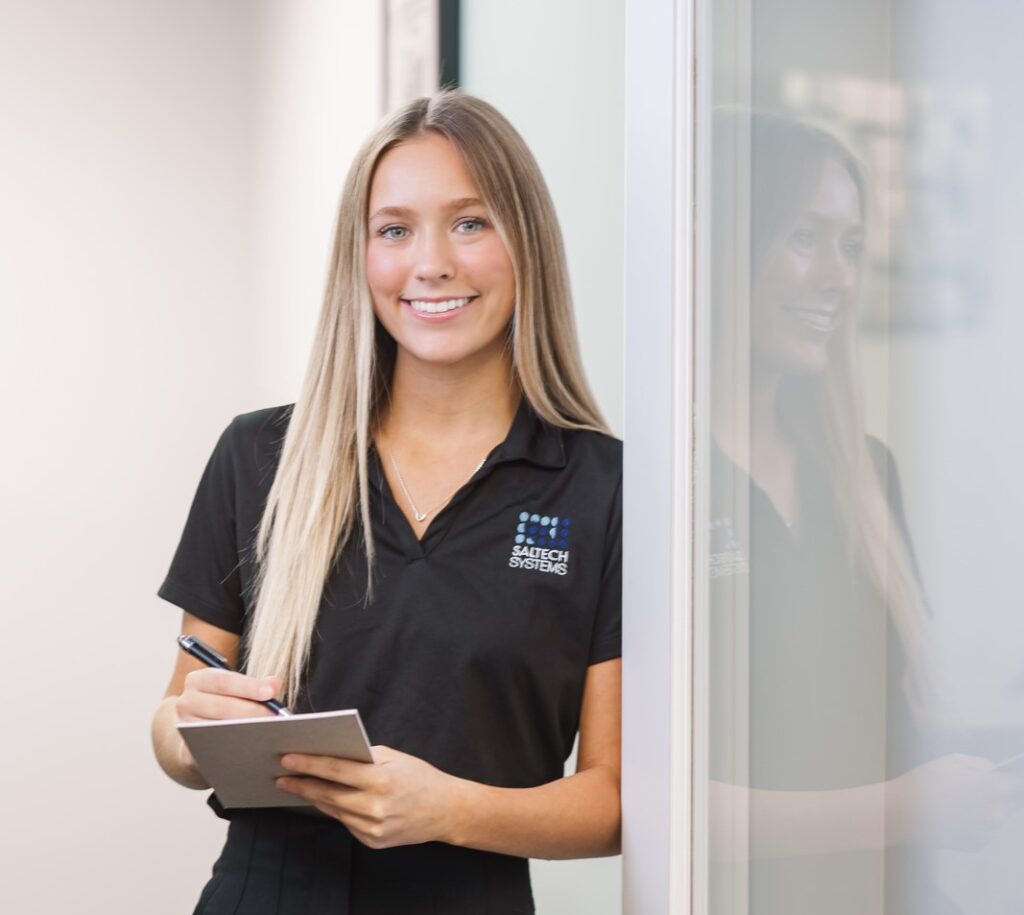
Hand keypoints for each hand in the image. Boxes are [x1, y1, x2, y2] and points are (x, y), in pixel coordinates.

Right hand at [174, 668, 281, 769]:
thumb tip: (274, 685)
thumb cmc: (226, 703)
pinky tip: (254, 749)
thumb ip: (258, 684)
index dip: (248, 686)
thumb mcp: (238, 688)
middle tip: (274, 718)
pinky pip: (212, 751)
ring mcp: (185, 728)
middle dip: (251, 712)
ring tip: (268, 732)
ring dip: (244, 732)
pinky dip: (233, 750)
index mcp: (198, 680)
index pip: (223, 681)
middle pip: (220, 707)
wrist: (200, 730)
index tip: (270, 693)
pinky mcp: (187, 751)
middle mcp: (186, 702)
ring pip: (216, 730)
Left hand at [276, 745, 464, 848]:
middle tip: (282, 776)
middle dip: (302, 784)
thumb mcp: (395, 758)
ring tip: (297, 786)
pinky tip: (325, 799)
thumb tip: (333, 754)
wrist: (444, 811)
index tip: (288, 758)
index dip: (309, 764)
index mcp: (381, 780)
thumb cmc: (419, 777)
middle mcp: (374, 807)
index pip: (336, 771)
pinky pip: (346, 822)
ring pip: (333, 810)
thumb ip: (364, 757)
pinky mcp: (371, 841)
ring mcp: (372, 828)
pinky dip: (335, 809)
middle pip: (328, 794)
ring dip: (314, 797)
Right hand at [889, 753, 1023, 850]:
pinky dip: (975, 824)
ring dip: (986, 809)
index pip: (1019, 783)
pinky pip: (985, 831)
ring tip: (958, 803)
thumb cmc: (924, 783)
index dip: (1015, 779)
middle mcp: (995, 812)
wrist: (904, 813)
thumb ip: (979, 763)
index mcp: (991, 788)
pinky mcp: (978, 844)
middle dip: (998, 794)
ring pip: (996, 817)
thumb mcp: (950, 761)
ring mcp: (987, 831)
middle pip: (1010, 801)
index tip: (1011, 778)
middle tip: (972, 789)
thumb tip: (993, 769)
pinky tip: (954, 816)